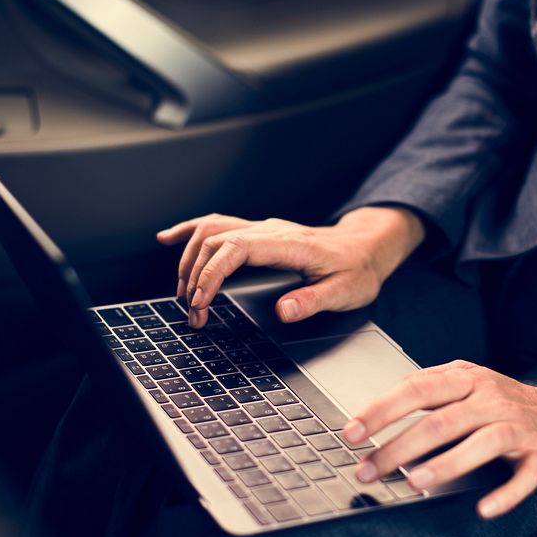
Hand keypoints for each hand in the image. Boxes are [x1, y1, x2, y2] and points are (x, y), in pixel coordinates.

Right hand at [156, 207, 425, 326]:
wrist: (366, 248)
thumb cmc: (357, 270)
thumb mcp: (345, 292)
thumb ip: (313, 301)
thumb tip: (284, 311)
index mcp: (289, 245)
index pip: (236, 248)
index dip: (212, 273)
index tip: (200, 301)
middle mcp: (271, 231)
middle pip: (216, 240)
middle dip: (195, 276)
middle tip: (193, 312)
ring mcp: (263, 229)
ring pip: (212, 231)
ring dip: (190, 260)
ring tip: (183, 293)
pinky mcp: (259, 233)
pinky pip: (218, 224)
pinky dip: (190, 231)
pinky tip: (170, 238)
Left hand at [342, 361, 536, 518]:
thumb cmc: (508, 404)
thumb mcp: (468, 385)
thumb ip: (430, 390)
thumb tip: (381, 405)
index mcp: (466, 379)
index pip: (415, 390)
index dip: (381, 410)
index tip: (352, 432)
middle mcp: (490, 398)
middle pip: (440, 421)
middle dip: (399, 447)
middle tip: (370, 468)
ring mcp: (517, 425)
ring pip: (480, 443)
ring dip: (445, 464)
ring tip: (414, 482)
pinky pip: (524, 476)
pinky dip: (505, 493)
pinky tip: (484, 507)